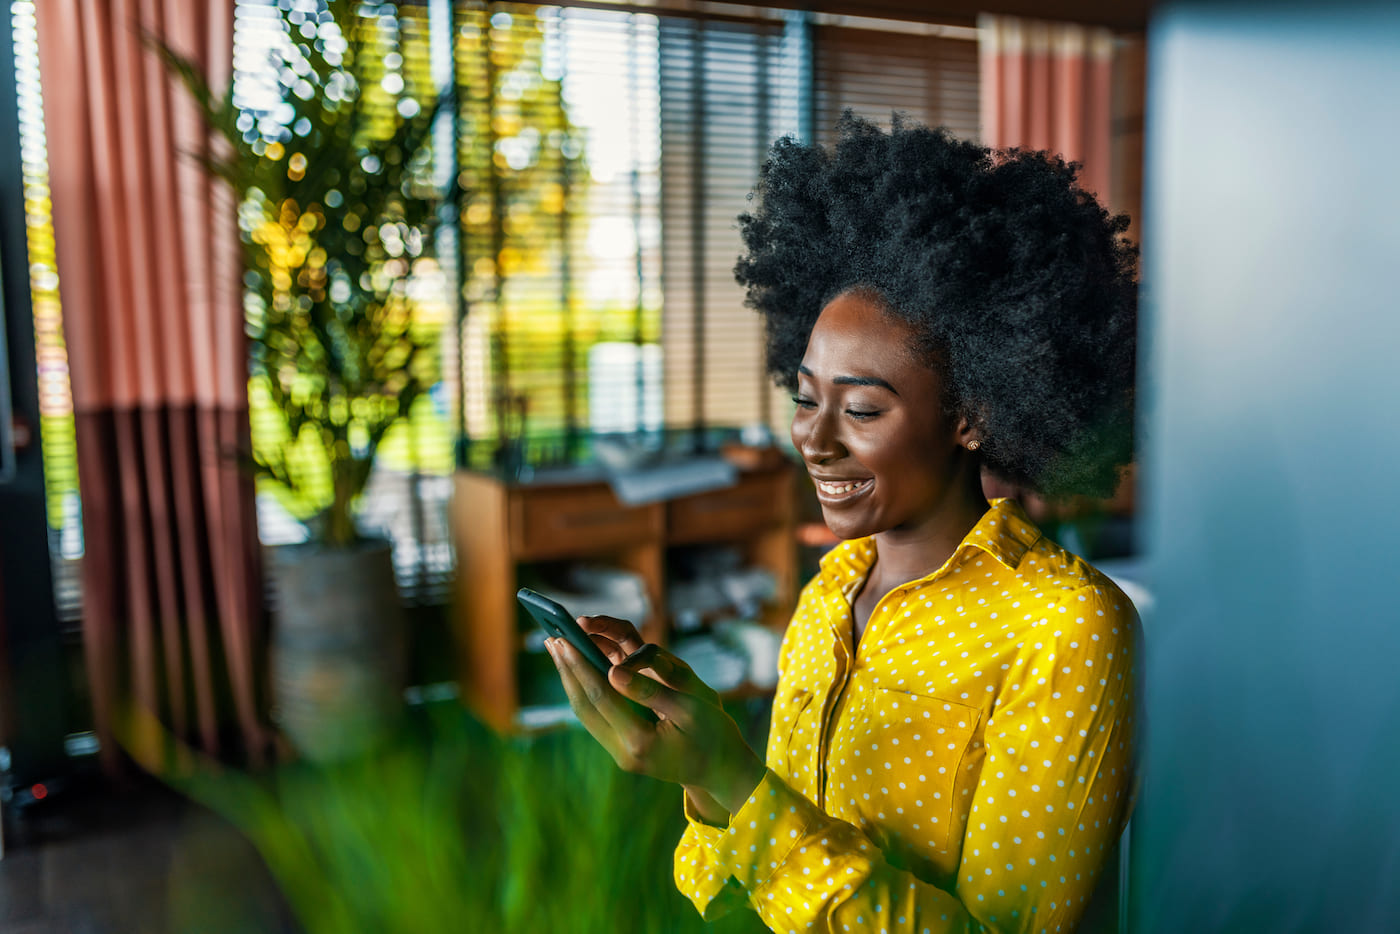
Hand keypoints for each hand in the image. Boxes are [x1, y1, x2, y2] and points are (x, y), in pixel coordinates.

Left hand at [546, 617, 766, 813]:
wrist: (722, 772)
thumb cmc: (714, 734)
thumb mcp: (691, 707)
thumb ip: (651, 689)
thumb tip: (613, 671)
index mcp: (641, 741)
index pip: (601, 696)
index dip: (581, 665)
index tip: (564, 640)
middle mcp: (624, 752)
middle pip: (585, 705)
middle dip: (567, 669)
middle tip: (551, 637)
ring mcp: (621, 755)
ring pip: (585, 713)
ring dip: (571, 679)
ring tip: (557, 649)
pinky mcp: (622, 751)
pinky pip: (596, 717)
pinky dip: (585, 690)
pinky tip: (578, 671)